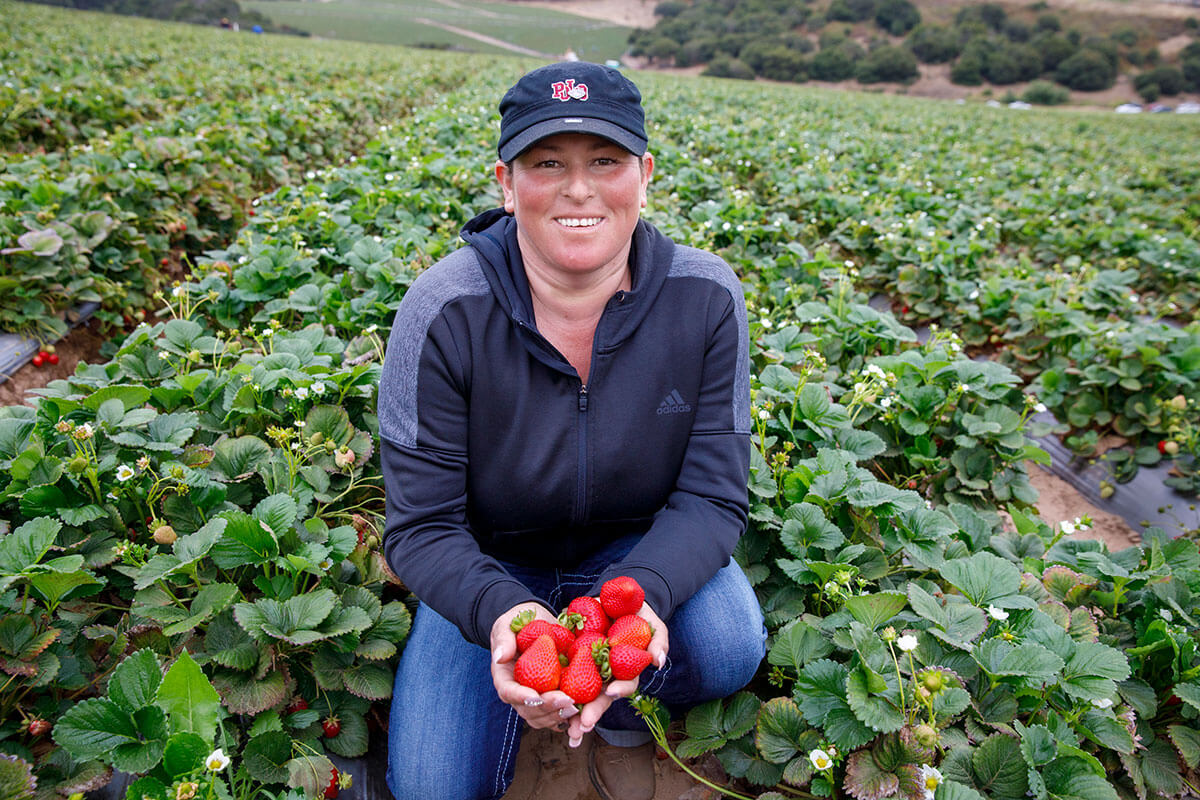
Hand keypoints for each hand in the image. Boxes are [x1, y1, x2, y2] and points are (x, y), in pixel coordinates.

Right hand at [490, 602, 579, 731]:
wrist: (536, 624)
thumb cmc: (518, 622)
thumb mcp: (507, 625)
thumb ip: (503, 639)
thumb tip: (500, 657)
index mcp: (505, 677)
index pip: (508, 692)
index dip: (521, 697)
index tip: (536, 696)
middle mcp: (519, 693)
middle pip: (528, 710)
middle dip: (547, 708)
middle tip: (566, 700)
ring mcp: (536, 698)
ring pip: (543, 717)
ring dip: (559, 716)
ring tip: (577, 708)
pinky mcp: (552, 698)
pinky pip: (558, 714)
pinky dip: (570, 717)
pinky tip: (583, 714)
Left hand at [564, 601, 668, 746]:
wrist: (616, 597)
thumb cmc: (640, 613)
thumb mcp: (653, 624)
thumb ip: (658, 641)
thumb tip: (658, 662)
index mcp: (626, 670)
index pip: (625, 684)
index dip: (620, 690)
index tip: (612, 692)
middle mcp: (607, 674)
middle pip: (599, 697)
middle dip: (592, 712)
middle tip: (582, 725)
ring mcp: (589, 667)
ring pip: (580, 693)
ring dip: (572, 712)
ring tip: (565, 726)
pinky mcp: (572, 657)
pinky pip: (561, 673)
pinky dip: (554, 689)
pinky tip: (542, 701)